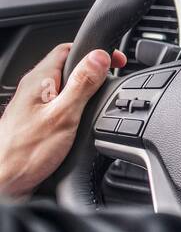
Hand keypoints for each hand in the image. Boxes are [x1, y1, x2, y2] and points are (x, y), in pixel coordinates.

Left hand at [0, 43, 125, 199]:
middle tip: (113, 82)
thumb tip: (100, 57)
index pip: (68, 50)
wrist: (5, 181)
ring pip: (66, 88)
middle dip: (94, 73)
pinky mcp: (38, 122)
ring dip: (86, 92)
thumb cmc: (26, 153)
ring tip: (101, 102)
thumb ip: (82, 84)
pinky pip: (62, 106)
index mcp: (39, 81)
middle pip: (69, 68)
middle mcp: (34, 90)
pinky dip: (78, 108)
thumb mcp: (64, 115)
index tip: (118, 61)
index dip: (96, 52)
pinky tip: (85, 121)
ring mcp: (35, 106)